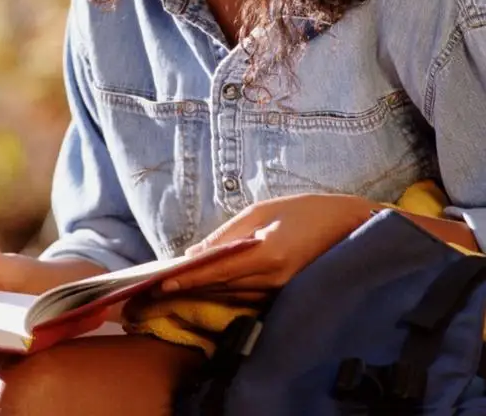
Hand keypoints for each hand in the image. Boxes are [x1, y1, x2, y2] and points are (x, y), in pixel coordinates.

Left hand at [160, 193, 372, 295]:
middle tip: (158, 286)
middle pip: (222, 288)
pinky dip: (226, 291)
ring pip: (233, 295)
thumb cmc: (304, 211)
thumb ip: (228, 234)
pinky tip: (209, 285)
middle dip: (191, 286)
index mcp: (268, 255)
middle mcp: (274, 279)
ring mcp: (281, 291)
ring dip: (205, 291)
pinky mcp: (286, 294)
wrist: (350, 226)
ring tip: (176, 286)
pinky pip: (248, 296)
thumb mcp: (262, 211)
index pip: (218, 272)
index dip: (188, 279)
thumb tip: (195, 253)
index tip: (161, 284)